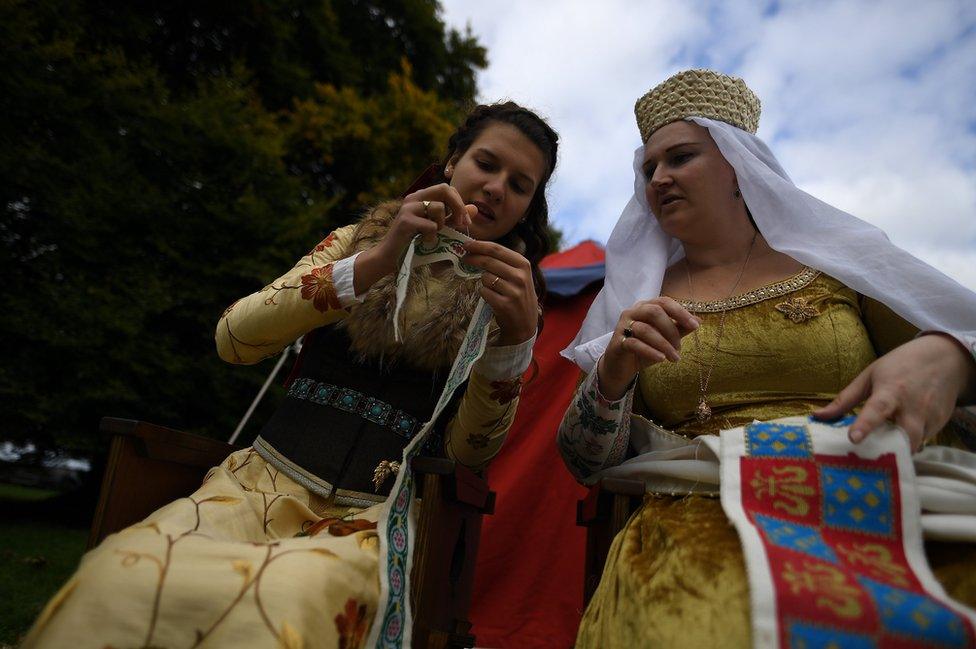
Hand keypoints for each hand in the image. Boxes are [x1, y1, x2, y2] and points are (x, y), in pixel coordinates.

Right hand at [355, 184, 476, 293]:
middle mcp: (413, 198)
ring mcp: (408, 208)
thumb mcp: (438, 228)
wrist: (390, 257)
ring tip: (433, 235)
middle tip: (462, 224)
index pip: (446, 188)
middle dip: (458, 207)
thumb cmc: (414, 242)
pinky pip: (431, 225)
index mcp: (420, 196)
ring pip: (438, 208)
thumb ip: (455, 218)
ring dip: (442, 225)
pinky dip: (432, 237)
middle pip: (444, 189)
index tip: (465, 221)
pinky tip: (424, 242)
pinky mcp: (405, 221)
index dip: (459, 202)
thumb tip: (475, 208)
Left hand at [461, 240, 537, 344]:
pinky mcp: (504, 305)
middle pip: (488, 261)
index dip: (479, 245)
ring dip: (483, 281)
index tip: (466, 244)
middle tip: (464, 258)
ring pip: (485, 277)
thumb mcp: (519, 275)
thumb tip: (477, 248)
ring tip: (492, 288)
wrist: (525, 324)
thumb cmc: (519, 296)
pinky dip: (484, 293)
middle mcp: (520, 276)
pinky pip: (484, 292)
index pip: (497, 249)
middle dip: (473, 258)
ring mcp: (513, 291)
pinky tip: (493, 298)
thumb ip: (503, 261)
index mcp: (523, 264)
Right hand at [597, 298, 699, 399]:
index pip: (664, 302)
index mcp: (645, 306)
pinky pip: (634, 344)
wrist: (622, 366)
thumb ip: (679, 328)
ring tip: (674, 358)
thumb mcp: (665, 338)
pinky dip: (650, 351)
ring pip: (645, 329)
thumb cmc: (644, 348)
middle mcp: (633, 312)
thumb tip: (699, 321)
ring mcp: (623, 326)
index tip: (695, 326)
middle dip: (671, 330)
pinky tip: (661, 359)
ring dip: (664, 344)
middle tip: (680, 347)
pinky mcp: (617, 342)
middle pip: (654, 312)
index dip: (680, 312)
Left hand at [814, 334, 975, 449]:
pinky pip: (922, 442)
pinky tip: (897, 441)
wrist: (944, 359)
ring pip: (914, 445)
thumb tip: (817, 416)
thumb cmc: (900, 366)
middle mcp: (913, 407)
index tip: (853, 438)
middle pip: (904, 436)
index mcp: (891, 391)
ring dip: (898, 451)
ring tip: (880, 454)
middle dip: (889, 451)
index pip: (877, 409)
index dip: (865, 425)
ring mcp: (930, 417)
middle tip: (868, 461)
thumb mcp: (869, 376)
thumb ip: (844, 400)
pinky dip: (909, 445)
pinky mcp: (940, 425)